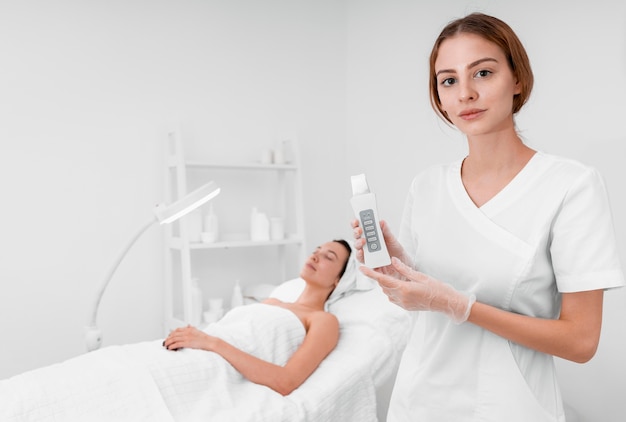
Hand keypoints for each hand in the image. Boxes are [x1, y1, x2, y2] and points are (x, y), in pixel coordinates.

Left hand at [163, 325, 216, 350]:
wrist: (210, 341)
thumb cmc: (204, 338)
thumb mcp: (197, 330)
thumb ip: (191, 328)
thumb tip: (188, 325)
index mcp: (189, 329)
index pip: (177, 330)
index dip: (172, 333)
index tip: (169, 336)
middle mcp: (187, 332)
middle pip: (174, 334)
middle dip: (168, 338)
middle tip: (165, 342)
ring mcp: (187, 337)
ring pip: (174, 339)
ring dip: (168, 342)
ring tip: (165, 345)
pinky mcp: (187, 343)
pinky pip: (177, 344)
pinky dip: (172, 346)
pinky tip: (170, 348)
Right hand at [351, 219, 408, 274]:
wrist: (401, 263)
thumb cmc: (395, 250)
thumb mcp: (392, 239)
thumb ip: (386, 231)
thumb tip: (381, 222)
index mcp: (371, 234)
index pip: (361, 226)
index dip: (357, 222)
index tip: (357, 220)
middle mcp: (366, 243)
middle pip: (357, 235)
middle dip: (356, 231)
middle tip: (359, 230)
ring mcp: (366, 252)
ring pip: (357, 246)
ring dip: (358, 243)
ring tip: (363, 241)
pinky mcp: (367, 262)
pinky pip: (361, 258)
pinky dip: (360, 254)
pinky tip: (362, 252)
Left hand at [360, 257, 475, 323]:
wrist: (446, 303)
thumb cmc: (437, 288)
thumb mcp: (420, 275)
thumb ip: (404, 269)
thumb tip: (392, 261)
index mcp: (404, 289)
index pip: (383, 280)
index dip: (371, 274)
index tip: (361, 268)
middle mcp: (401, 298)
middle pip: (384, 285)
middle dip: (379, 276)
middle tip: (376, 266)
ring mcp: (403, 304)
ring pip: (388, 292)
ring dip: (386, 283)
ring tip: (386, 273)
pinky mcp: (406, 307)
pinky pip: (393, 297)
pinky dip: (392, 289)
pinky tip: (397, 283)